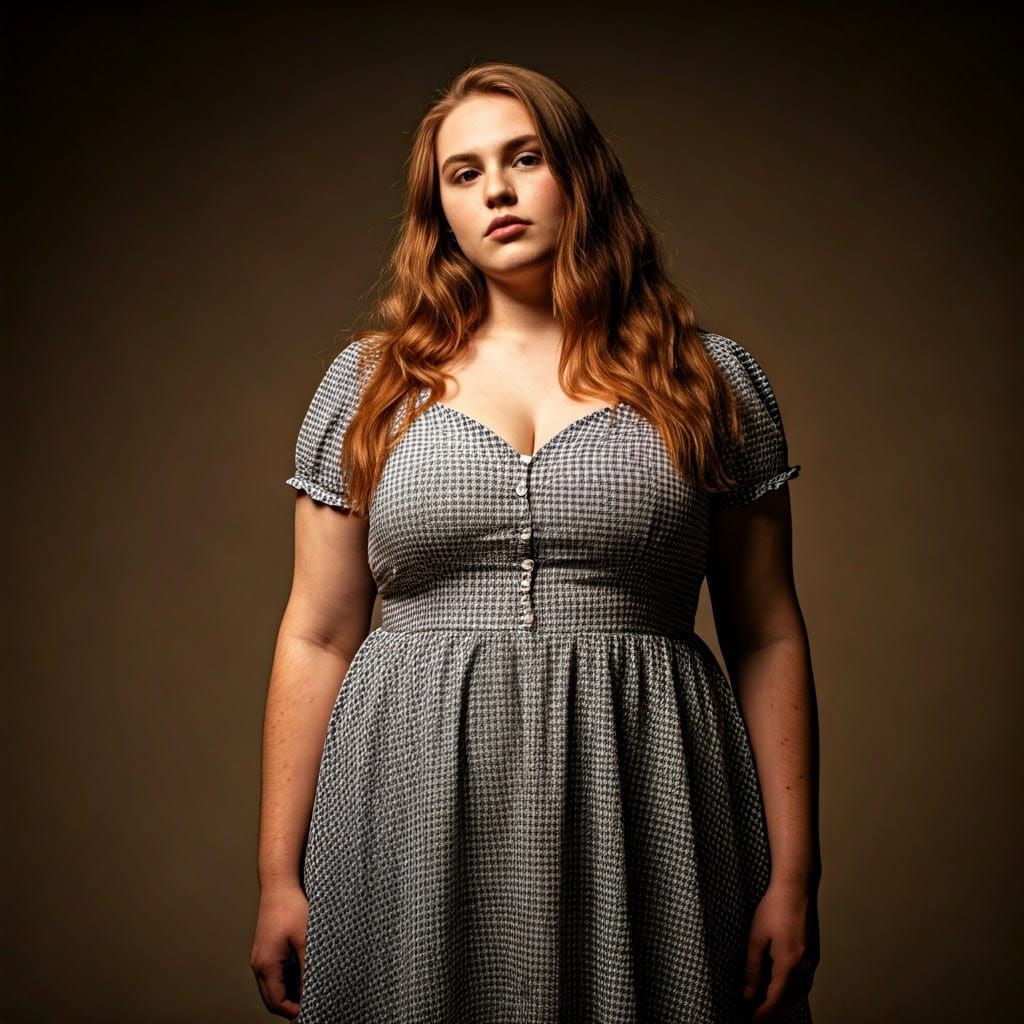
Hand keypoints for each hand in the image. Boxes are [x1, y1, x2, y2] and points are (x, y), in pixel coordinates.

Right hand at [250, 884, 309, 1019]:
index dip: (294, 1011)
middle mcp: (259, 965)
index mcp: (266, 966)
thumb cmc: (290, 907)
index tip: (312, 1010)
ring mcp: (261, 957)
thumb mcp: (305, 940)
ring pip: (273, 986)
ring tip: (311, 989)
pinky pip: (274, 973)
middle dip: (290, 1005)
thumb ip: (307, 969)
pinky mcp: (266, 950)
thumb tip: (311, 991)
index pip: (276, 1002)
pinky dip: (287, 979)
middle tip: (313, 1003)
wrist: (279, 884)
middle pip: (272, 998)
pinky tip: (304, 973)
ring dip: (289, 992)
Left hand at [742, 880, 818, 1020]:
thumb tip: (748, 993)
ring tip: (770, 1008)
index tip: (752, 1019)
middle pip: (791, 1000)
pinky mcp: (814, 953)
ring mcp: (812, 960)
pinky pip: (806, 982)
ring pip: (802, 993)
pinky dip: (795, 992)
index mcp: (789, 963)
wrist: (796, 888)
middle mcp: (805, 966)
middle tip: (759, 1017)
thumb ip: (752, 967)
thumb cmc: (774, 908)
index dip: (764, 1012)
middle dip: (776, 1012)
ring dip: (787, 1004)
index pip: (776, 998)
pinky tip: (785, 989)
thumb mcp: (756, 937)